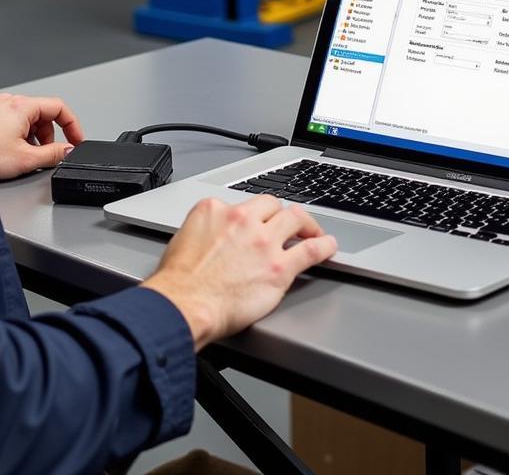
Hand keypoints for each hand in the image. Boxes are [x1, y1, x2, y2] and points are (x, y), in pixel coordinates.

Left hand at [0, 93, 84, 179]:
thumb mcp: (26, 158)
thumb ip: (53, 154)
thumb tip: (67, 151)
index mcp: (23, 105)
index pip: (59, 108)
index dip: (72, 125)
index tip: (75, 140)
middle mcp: (10, 101)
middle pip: (43, 114)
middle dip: (49, 136)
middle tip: (46, 155)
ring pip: (28, 119)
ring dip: (34, 138)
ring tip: (24, 157)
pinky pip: (14, 122)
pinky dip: (19, 136)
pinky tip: (10, 153)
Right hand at [142, 196, 337, 349]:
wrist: (185, 304)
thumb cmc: (179, 282)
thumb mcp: (183, 239)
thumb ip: (205, 230)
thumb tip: (212, 236)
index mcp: (216, 210)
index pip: (244, 204)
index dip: (253, 215)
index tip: (257, 222)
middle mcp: (242, 220)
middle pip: (272, 205)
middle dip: (280, 213)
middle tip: (288, 224)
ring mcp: (263, 242)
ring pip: (295, 219)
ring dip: (306, 224)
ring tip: (313, 231)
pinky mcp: (278, 267)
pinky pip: (310, 250)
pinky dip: (324, 246)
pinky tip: (329, 246)